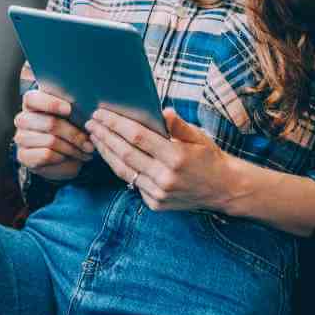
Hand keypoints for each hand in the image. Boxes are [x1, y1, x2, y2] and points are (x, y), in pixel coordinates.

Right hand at [14, 90, 94, 181]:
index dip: (52, 103)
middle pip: (50, 123)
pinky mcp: (23, 155)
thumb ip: (73, 107)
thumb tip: (86, 107)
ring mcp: (21, 138)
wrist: (60, 156)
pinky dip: (63, 157)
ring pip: (51, 141)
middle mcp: (22, 119)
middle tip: (89, 141)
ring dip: (72, 148)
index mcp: (31, 103)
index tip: (70, 109)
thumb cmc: (66, 129)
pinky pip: (46, 155)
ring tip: (86, 151)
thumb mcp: (70, 115)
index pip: (33, 99)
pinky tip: (71, 157)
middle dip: (74, 134)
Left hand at [85, 107, 242, 211]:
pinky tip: (110, 155)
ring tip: (95, 137)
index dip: (116, 124)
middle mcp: (165, 177)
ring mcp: (159, 193)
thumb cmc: (209, 157)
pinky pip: (132, 183)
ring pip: (124, 171)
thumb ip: (178, 125)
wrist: (224, 189)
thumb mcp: (198, 136)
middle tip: (91, 123)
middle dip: (104, 136)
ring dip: (106, 152)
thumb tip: (162, 110)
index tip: (101, 113)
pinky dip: (119, 168)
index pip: (137, 137)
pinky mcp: (155, 204)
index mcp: (176, 157)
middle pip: (125, 153)